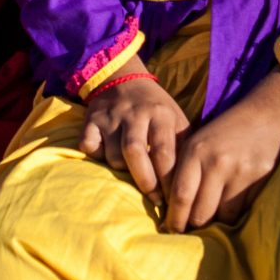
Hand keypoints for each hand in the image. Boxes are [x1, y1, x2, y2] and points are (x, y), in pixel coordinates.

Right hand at [79, 75, 189, 197]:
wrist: (124, 79)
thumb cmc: (156, 110)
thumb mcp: (176, 120)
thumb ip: (183, 147)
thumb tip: (189, 185)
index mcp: (161, 114)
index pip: (164, 152)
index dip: (168, 181)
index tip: (172, 200)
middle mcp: (135, 113)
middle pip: (135, 153)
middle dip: (145, 182)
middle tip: (154, 200)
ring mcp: (111, 116)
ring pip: (113, 156)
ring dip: (123, 171)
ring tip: (132, 173)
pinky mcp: (91, 120)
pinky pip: (90, 148)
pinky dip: (97, 157)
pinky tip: (107, 155)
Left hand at [162, 71, 279, 231]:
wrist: (266, 114)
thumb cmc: (224, 133)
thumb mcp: (197, 143)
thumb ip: (183, 172)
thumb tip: (172, 209)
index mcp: (195, 151)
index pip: (180, 196)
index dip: (174, 219)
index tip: (170, 230)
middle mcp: (216, 162)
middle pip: (200, 213)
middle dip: (193, 226)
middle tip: (189, 231)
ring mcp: (240, 172)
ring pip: (223, 216)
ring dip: (216, 222)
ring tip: (213, 216)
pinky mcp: (260, 179)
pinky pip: (243, 210)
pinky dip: (236, 213)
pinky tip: (233, 204)